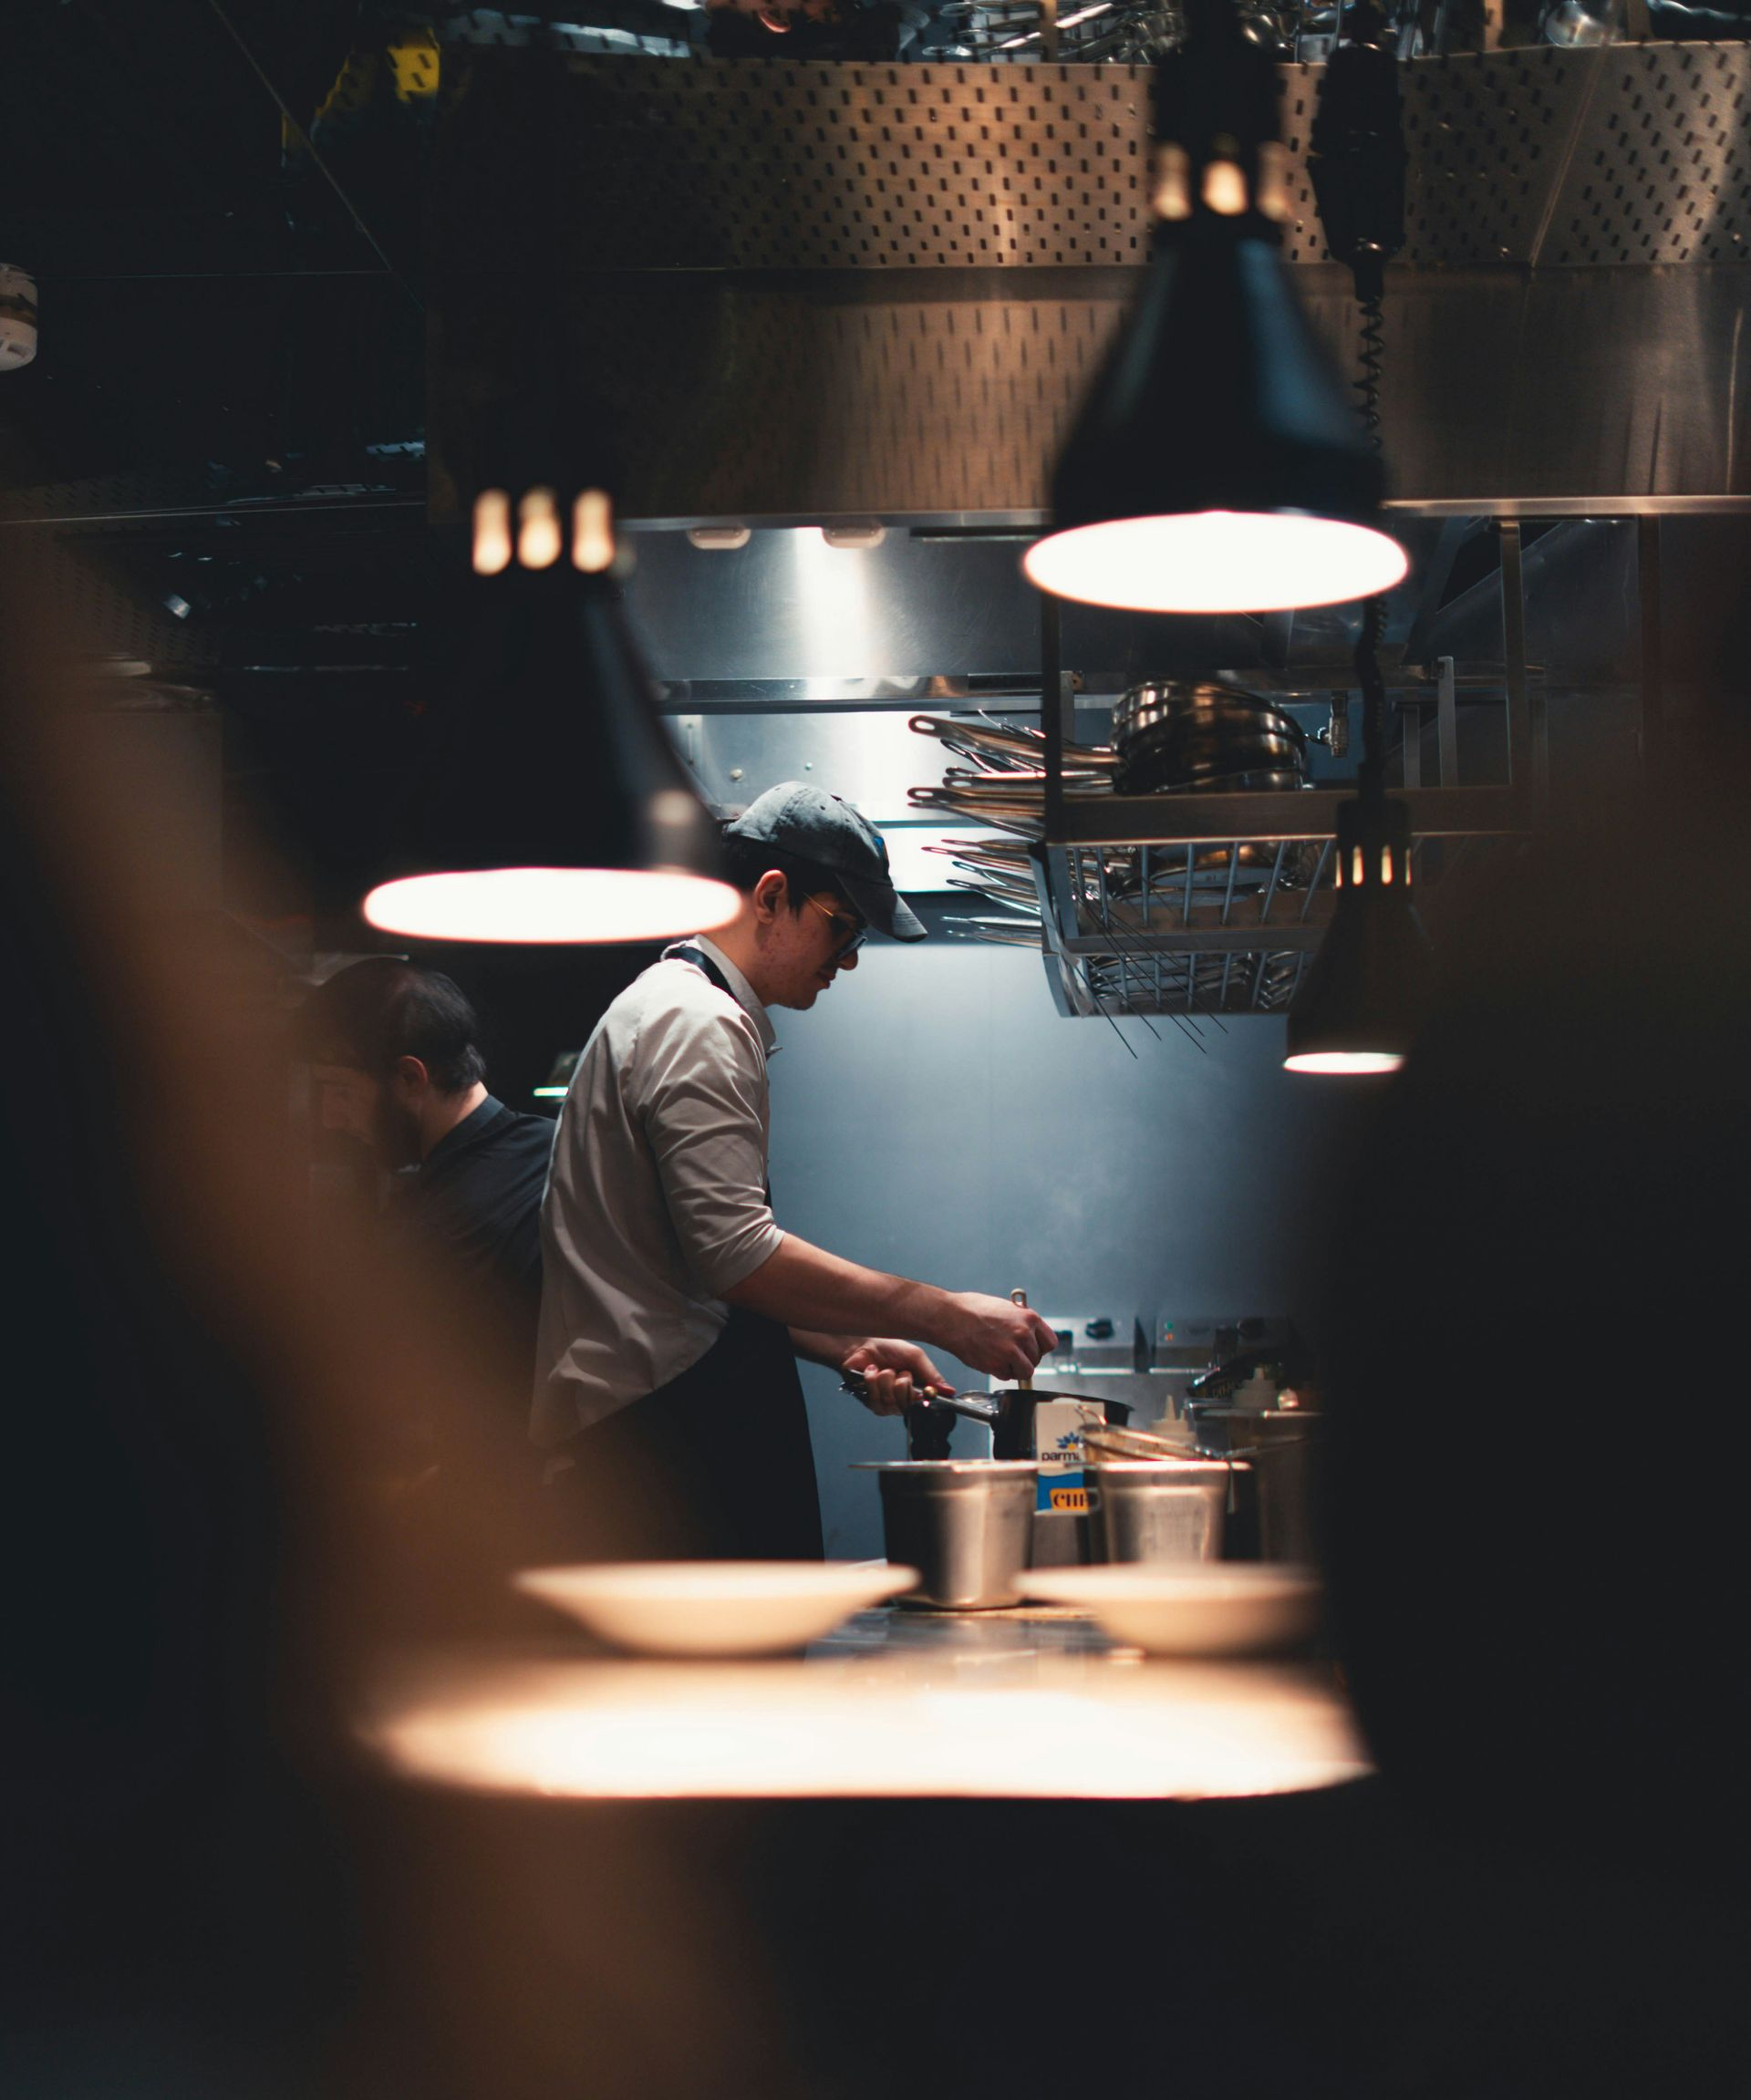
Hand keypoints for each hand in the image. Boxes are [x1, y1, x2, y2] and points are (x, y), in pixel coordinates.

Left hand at [841, 1337, 953, 1417]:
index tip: (917, 1387)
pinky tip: (871, 1370)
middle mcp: (902, 1401)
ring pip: (889, 1400)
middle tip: (900, 1372)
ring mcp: (884, 1403)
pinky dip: (872, 1380)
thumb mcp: (916, 1357)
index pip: (923, 1405)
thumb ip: (932, 1375)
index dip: (919, 1397)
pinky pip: (873, 1397)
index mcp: (916, 1391)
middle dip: (903, 1384)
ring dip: (886, 1379)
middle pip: (906, 1405)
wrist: (864, 1343)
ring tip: (884, 1369)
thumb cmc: (890, 1349)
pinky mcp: (868, 1401)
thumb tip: (950, 1391)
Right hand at [941, 1293, 1056, 1382]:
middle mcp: (1024, 1334)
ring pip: (1026, 1372)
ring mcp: (1011, 1351)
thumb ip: (1022, 1323)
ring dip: (1015, 1369)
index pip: (1050, 1343)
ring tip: (1000, 1357)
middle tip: (1008, 1352)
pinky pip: (1007, 1376)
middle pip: (1037, 1359)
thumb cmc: (973, 1309)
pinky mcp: (997, 1365)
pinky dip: (999, 1372)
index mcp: (1029, 1318)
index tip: (1031, 1350)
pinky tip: (988, 1358)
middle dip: (1025, 1359)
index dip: (1040, 1348)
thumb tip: (1032, 1337)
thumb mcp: (1006, 1308)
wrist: (950, 1317)